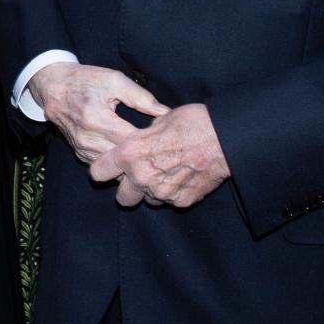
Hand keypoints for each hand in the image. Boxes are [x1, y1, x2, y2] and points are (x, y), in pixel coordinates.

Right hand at [28, 62, 166, 163]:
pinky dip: (118, 162)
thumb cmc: (85, 80)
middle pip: (125, 157)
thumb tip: (165, 113)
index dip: (151, 140)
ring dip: (131, 162)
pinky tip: (128, 155)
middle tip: (161, 149)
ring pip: (115, 166)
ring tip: (146, 154)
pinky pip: (105, 164)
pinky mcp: (80, 154)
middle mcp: (88, 138)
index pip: (132, 140)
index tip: (165, 137)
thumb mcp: (113, 80)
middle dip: (144, 154)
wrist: (53, 87)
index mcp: (97, 119)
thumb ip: (140, 97)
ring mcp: (82, 148)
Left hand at [90, 104, 230, 208]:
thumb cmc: (192, 123)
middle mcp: (141, 177)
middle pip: (122, 198)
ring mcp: (162, 193)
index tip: (110, 168)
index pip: (98, 173)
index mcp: (129, 154)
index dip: (104, 169)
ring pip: (148, 201)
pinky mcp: (182, 201)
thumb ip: (141, 137)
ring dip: (153, 192)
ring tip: (168, 173)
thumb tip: (139, 141)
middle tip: (140, 177)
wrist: (225, 137)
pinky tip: (184, 177)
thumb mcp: (158, 121)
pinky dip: (174, 193)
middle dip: (129, 189)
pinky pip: (171, 202)